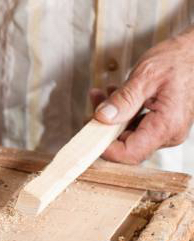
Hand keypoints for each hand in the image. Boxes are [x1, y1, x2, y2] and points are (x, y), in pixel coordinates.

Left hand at [93, 28, 193, 163]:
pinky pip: (136, 125)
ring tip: (101, 95)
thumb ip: (123, 100)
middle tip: (92, 108)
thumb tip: (102, 118)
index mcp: (166, 126)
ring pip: (128, 134)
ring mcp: (165, 131)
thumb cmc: (178, 60)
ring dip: (111, 117)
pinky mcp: (161, 124)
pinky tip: (113, 95)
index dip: (107, 149)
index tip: (90, 133)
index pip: (131, 154)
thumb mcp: (145, 76)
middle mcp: (168, 134)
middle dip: (105, 127)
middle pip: (127, 145)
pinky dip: (122, 112)